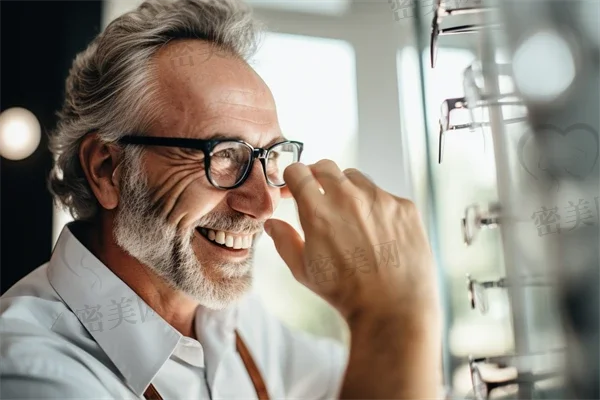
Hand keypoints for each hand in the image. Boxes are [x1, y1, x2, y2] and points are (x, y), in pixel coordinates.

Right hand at [264, 159, 439, 323]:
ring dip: (348, 189)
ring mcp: (380, 199)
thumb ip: (284, 241)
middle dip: (317, 177)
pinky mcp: (404, 206)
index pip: (298, 171)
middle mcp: (349, 198)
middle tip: (319, 195)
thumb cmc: (346, 293)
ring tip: (351, 217)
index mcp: (318, 211)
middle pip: (326, 166)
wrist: (393, 308)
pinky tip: (378, 232)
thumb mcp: (304, 271)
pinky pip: (385, 195)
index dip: (293, 178)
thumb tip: (272, 224)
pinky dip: (377, 207)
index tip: (295, 187)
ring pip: (357, 178)